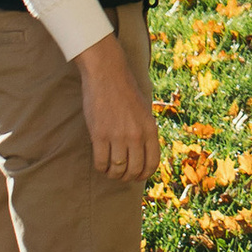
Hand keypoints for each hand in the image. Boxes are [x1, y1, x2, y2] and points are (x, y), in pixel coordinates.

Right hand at [75, 34, 159, 184]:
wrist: (107, 74)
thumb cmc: (125, 92)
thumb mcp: (144, 112)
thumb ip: (146, 132)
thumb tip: (144, 156)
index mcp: (150, 129)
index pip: (152, 164)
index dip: (144, 175)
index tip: (136, 176)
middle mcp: (136, 135)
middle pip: (134, 170)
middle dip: (127, 177)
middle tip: (120, 174)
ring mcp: (118, 136)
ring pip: (117, 170)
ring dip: (113, 174)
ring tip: (109, 169)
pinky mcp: (100, 135)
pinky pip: (101, 163)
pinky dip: (101, 168)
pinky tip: (100, 163)